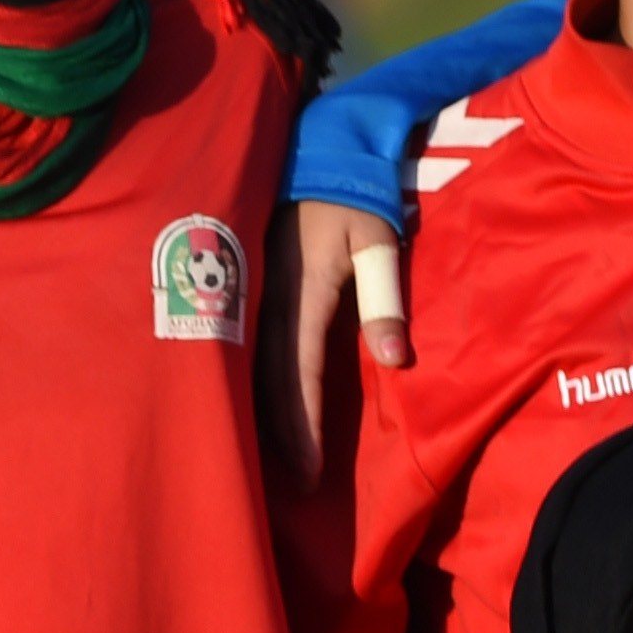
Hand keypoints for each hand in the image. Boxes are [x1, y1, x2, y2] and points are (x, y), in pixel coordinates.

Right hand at [261, 201, 406, 490]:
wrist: (314, 147)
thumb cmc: (353, 195)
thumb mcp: (377, 240)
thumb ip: (383, 299)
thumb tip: (394, 360)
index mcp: (298, 291)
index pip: (297, 371)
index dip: (302, 423)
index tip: (309, 469)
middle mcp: (262, 300)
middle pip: (264, 382)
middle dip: (280, 435)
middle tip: (294, 484)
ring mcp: (244, 295)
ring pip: (244, 370)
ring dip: (257, 418)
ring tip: (269, 460)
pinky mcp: (238, 291)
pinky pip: (239, 350)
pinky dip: (245, 387)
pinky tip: (249, 412)